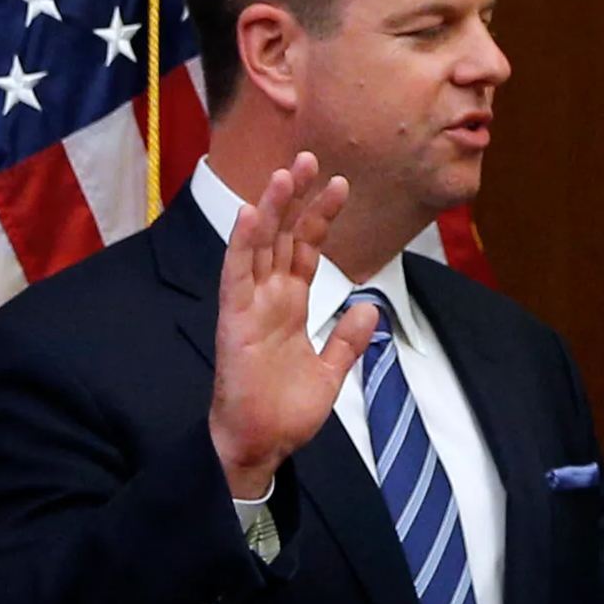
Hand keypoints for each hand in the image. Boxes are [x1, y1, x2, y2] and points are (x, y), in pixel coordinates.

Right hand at [209, 154, 379, 495]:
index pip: (306, 249)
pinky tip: (249, 215)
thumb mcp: (331, 371)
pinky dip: (242, 245)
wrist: (261, 445)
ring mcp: (249, 307)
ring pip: (258, 246)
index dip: (320, 216)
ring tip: (285, 173)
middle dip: (295, 197)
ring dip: (270, 209)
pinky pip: (236, 276)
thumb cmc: (285, 411)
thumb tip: (369, 306)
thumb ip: (348, 339)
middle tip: (310, 157)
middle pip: (282, 236)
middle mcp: (268, 298)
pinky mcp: (233, 322)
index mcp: (290, 305)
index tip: (340, 183)